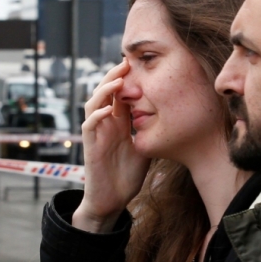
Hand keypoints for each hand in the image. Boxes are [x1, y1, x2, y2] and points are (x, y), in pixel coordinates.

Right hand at [73, 59, 150, 232]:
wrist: (113, 199)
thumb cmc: (128, 175)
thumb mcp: (145, 147)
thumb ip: (150, 131)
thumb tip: (170, 117)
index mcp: (118, 123)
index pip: (120, 94)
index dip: (127, 79)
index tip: (139, 64)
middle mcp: (106, 124)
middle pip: (105, 93)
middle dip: (115, 77)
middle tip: (127, 62)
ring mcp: (97, 134)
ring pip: (93, 104)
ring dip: (104, 91)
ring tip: (118, 80)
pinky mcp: (90, 147)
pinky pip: (90, 126)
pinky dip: (98, 115)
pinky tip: (109, 109)